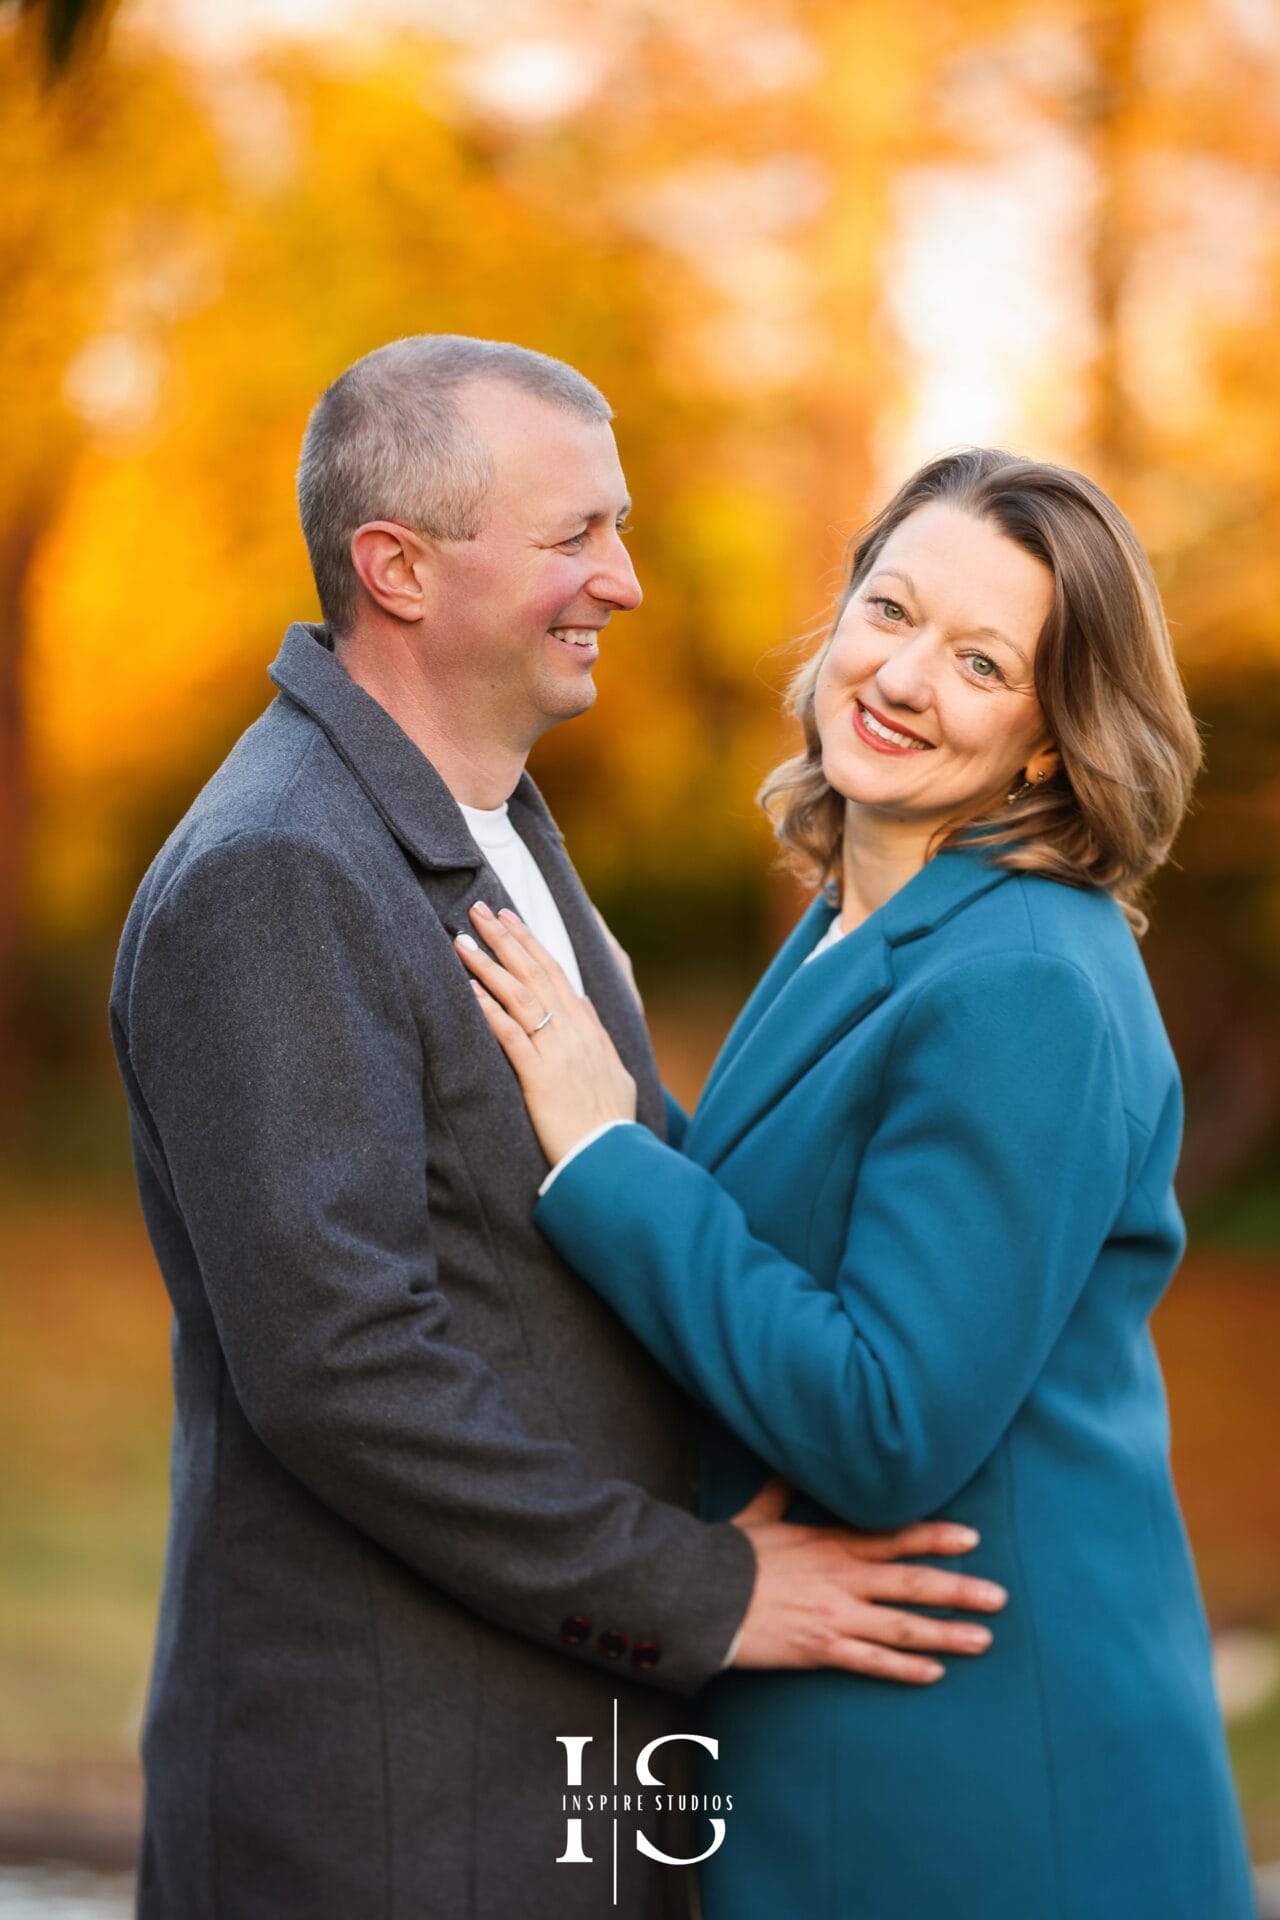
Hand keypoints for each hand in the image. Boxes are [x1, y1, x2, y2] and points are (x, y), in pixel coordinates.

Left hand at [456, 903, 636, 1165]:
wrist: (612, 1159)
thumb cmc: (610, 1123)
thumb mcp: (616, 1072)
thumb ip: (599, 1038)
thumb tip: (585, 1008)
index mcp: (589, 1029)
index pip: (556, 973)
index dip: (530, 942)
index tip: (508, 918)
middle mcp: (574, 1033)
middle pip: (536, 973)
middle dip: (505, 938)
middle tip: (479, 909)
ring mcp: (558, 1053)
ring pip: (520, 997)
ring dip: (490, 965)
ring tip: (463, 940)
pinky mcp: (541, 1079)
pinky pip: (512, 1037)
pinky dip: (491, 1011)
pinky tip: (470, 990)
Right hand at [729, 1477, 1006, 1683]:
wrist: (699, 1593)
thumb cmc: (730, 1553)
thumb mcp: (759, 1514)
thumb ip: (781, 1489)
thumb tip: (787, 1459)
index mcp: (831, 1543)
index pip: (894, 1537)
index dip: (935, 1537)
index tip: (972, 1537)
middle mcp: (842, 1577)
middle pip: (912, 1582)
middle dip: (959, 1589)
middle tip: (999, 1597)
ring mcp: (834, 1614)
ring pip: (902, 1625)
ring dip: (946, 1633)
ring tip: (984, 1639)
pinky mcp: (820, 1648)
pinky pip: (871, 1661)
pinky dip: (905, 1668)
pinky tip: (935, 1674)